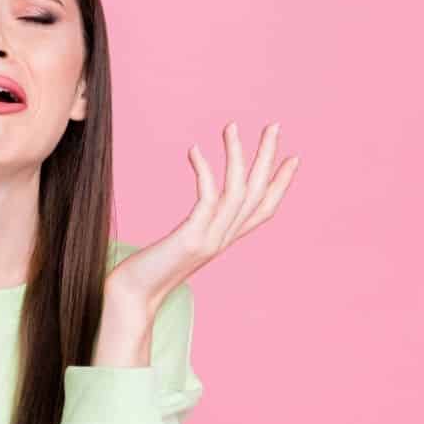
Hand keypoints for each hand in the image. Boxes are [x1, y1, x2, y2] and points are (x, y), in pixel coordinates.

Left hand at [107, 120, 298, 312]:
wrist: (130, 298)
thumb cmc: (146, 272)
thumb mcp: (179, 247)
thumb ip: (195, 230)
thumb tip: (200, 212)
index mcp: (223, 241)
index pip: (263, 210)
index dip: (281, 184)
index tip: (293, 157)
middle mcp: (223, 240)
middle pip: (257, 195)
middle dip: (268, 158)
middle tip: (274, 125)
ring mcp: (210, 241)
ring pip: (238, 192)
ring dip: (236, 155)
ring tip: (232, 126)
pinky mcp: (191, 240)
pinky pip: (207, 199)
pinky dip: (204, 172)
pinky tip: (195, 150)